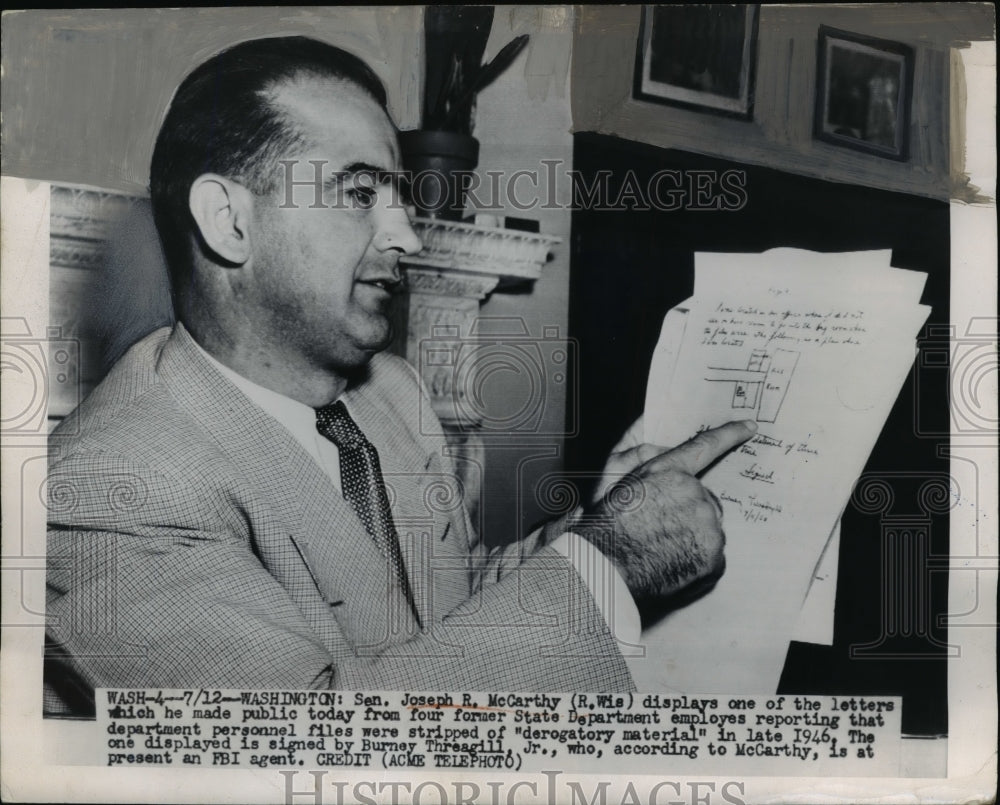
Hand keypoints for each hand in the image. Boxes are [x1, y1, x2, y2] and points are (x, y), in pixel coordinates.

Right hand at [575, 420, 756, 598]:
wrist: (607, 567)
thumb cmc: (606, 525)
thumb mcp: (614, 477)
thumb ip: (641, 454)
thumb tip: (662, 443)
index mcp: (669, 471)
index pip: (705, 447)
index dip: (729, 434)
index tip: (749, 427)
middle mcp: (693, 494)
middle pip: (704, 499)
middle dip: (689, 511)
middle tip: (661, 527)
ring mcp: (707, 526)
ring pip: (708, 528)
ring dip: (692, 537)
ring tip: (662, 549)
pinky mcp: (713, 556)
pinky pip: (712, 556)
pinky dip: (697, 561)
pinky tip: (673, 564)